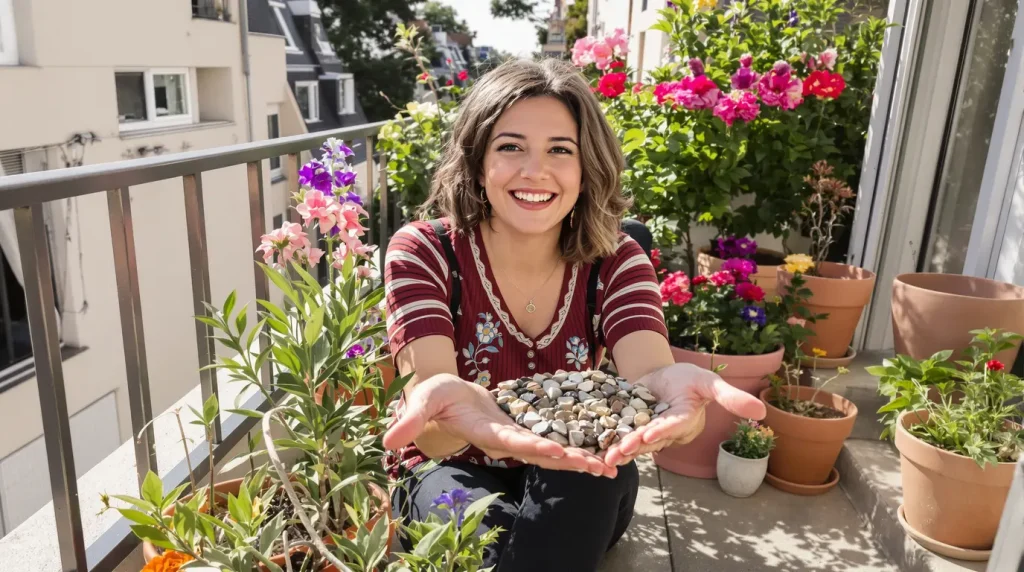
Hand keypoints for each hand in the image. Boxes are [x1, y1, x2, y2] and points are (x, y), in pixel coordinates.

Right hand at [383, 374, 617, 477]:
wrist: (444, 397)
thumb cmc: (432, 396)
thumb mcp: (421, 401)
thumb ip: (409, 420)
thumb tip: (387, 440)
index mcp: (485, 433)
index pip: (513, 442)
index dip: (534, 447)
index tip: (557, 451)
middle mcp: (506, 440)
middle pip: (542, 454)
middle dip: (570, 461)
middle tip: (600, 469)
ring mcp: (517, 436)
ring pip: (551, 451)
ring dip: (578, 459)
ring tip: (609, 467)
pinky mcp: (524, 428)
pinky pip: (552, 438)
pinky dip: (574, 444)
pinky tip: (597, 448)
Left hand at [602, 362, 766, 466]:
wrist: (666, 376)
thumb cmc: (692, 379)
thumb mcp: (709, 382)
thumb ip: (729, 397)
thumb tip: (762, 410)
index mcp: (684, 419)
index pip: (675, 425)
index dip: (664, 431)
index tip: (652, 435)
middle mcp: (665, 429)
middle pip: (650, 439)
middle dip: (635, 446)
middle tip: (620, 451)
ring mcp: (646, 428)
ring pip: (633, 441)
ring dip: (619, 449)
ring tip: (606, 457)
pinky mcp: (630, 424)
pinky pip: (619, 434)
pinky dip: (608, 441)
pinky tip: (594, 449)